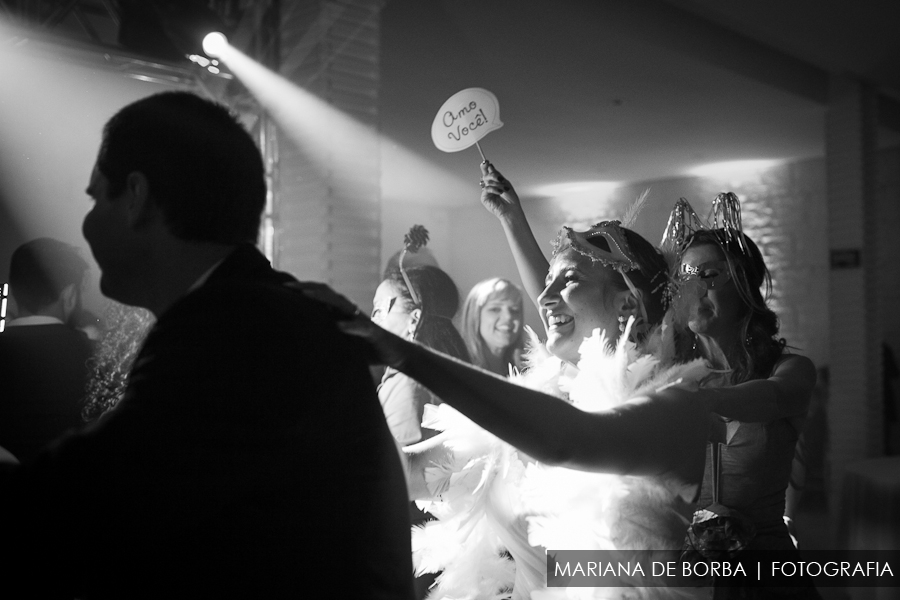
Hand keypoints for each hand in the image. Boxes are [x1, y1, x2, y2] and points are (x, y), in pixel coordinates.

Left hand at [291, 281, 411, 369]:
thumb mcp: (341, 341)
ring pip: (342, 304)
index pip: (320, 295)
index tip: (282, 288)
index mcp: (341, 312)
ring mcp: (362, 320)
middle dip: (307, 288)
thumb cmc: (365, 348)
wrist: (394, 354)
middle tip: (287, 287)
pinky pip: (362, 327)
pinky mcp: (374, 332)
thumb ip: (325, 336)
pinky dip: (351, 326)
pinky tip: (339, 326)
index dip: (302, 289)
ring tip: (307, 296)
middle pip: (327, 293)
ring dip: (324, 299)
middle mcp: (350, 312)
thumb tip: (300, 338)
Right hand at [479, 161, 522, 220]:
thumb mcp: (505, 183)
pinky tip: (500, 192)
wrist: (511, 209)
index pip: (488, 172)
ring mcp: (486, 192)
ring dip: (497, 184)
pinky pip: (487, 189)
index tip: (486, 162)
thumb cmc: (510, 198)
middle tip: (499, 178)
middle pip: (486, 175)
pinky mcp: (484, 198)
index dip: (485, 166)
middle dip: (493, 175)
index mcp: (494, 181)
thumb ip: (496, 175)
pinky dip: (494, 189)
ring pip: (487, 181)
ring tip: (504, 189)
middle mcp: (489, 186)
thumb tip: (490, 166)